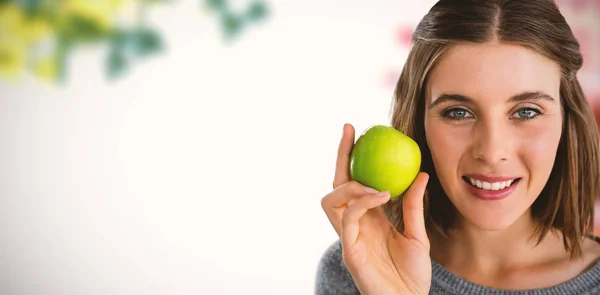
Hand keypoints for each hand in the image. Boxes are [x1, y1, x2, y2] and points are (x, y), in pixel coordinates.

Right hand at [321, 123, 431, 294]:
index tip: (356, 131)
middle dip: (340, 156)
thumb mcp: (417, 234)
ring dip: (351, 185)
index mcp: (367, 219)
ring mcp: (348, 237)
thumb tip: (420, 173)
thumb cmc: (412, 275)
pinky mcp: (349, 250)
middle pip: (336, 185)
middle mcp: (353, 224)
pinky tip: (382, 196)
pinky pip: (348, 218)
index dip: (350, 157)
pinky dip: (362, 202)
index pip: (353, 182)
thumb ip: (414, 205)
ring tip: (376, 185)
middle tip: (351, 133)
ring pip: (331, 200)